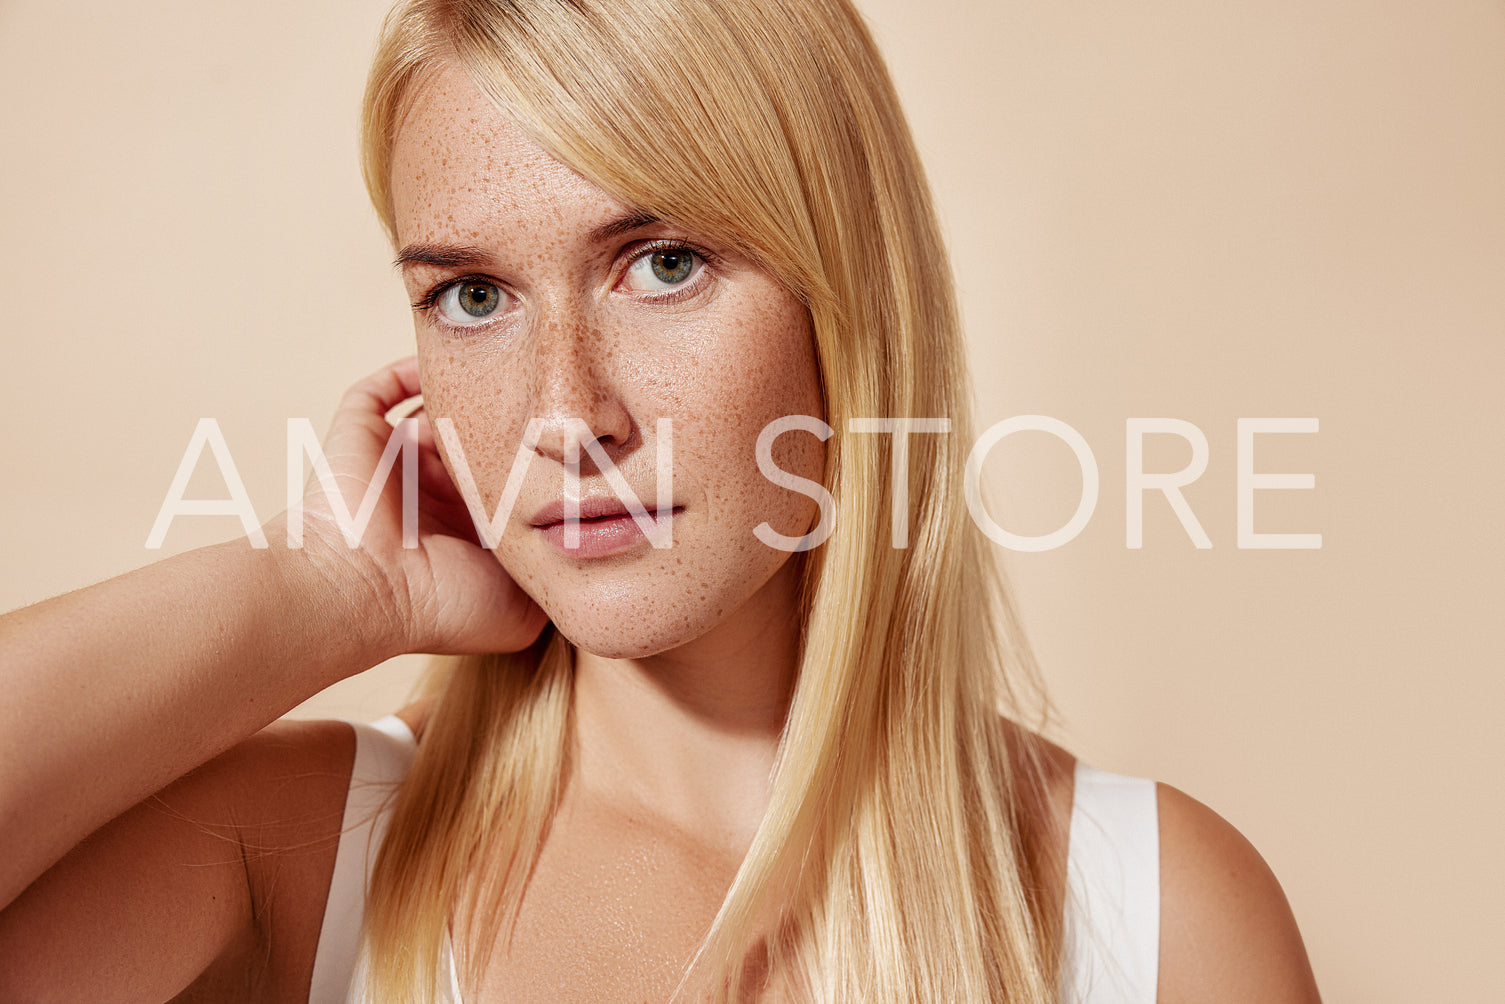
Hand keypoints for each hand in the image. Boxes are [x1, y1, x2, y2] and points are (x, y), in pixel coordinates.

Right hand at [278, 356, 547, 656]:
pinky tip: (454, 366)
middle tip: (548, 400)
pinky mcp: (361, 433)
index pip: (507, 480)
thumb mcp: (520, 608)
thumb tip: (589, 554)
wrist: (365, 591)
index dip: (538, 464)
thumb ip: (551, 577)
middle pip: (478, 440)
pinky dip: (412, 370)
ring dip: (471, 394)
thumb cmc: (440, 606)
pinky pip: (385, 387)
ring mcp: (395, 461)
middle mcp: (429, 490)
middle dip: (511, 421)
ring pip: (438, 410)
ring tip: (511, 374)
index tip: (577, 447)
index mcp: (463, 526)